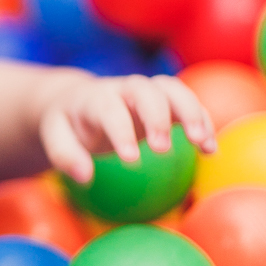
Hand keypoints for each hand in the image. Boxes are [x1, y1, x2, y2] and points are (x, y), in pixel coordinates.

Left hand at [38, 74, 216, 184]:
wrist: (77, 100)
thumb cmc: (67, 123)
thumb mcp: (55, 136)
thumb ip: (65, 155)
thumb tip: (84, 177)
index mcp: (95, 97)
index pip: (109, 108)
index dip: (120, 131)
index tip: (132, 160)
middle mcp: (123, 89)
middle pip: (145, 89)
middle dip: (157, 117)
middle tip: (162, 150)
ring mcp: (147, 92)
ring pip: (173, 89)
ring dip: (192, 113)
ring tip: (203, 145)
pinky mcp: (165, 102)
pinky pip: (188, 103)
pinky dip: (203, 121)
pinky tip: (211, 151)